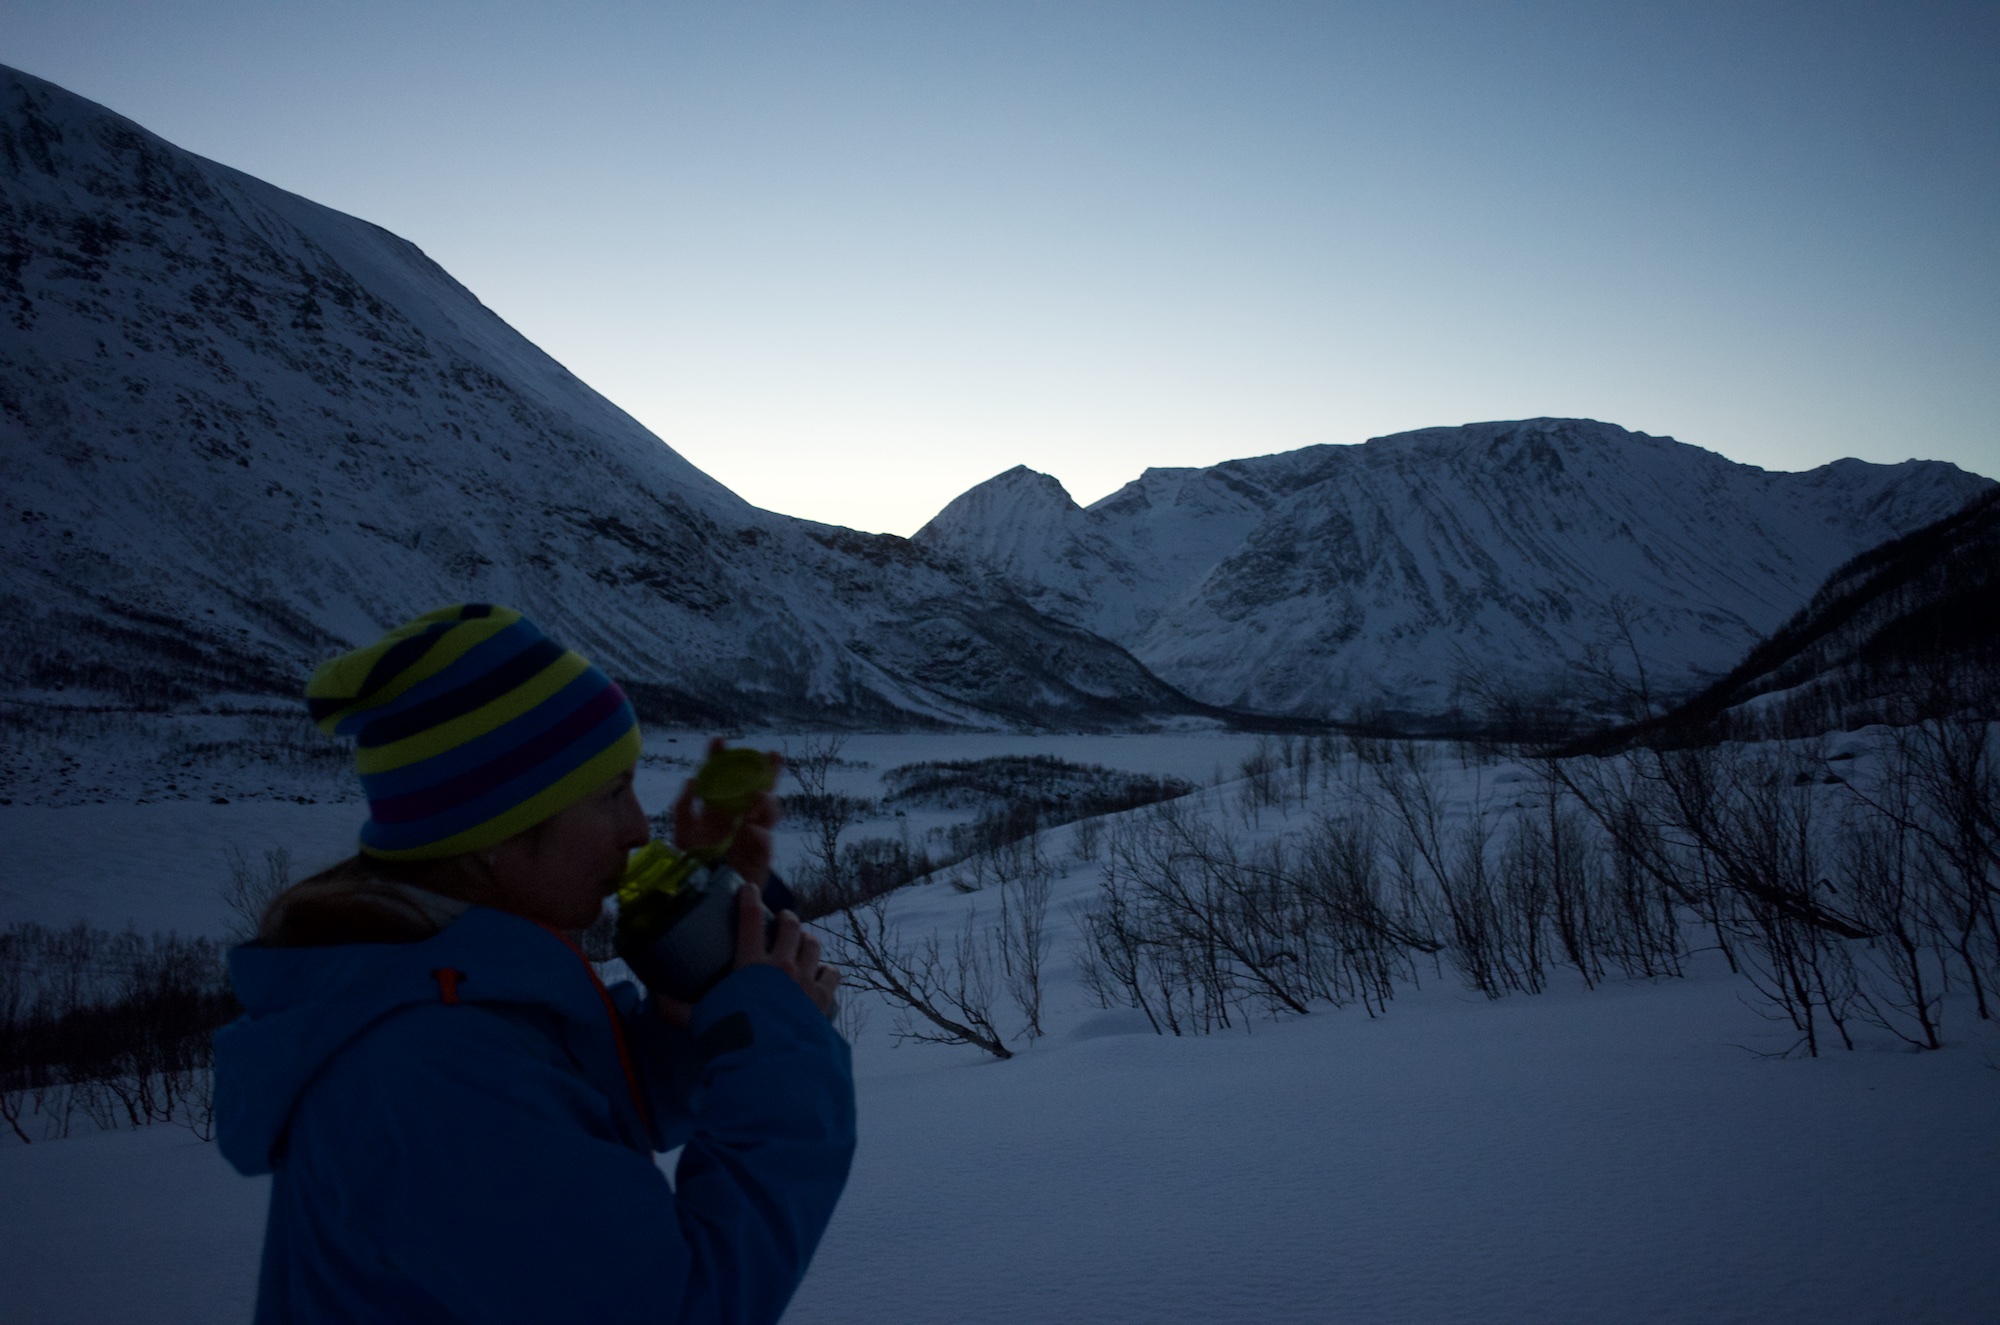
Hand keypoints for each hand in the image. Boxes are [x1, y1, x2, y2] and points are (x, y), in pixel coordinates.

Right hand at [651, 883, 842, 1027]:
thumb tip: (654, 999)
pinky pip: (832, 973)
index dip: (748, 899)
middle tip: (782, 920)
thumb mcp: (701, 1022)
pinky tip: (820, 974)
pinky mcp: (824, 998)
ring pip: (814, 946)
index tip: (749, 888)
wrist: (772, 1064)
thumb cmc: (733, 1041)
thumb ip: (677, 1009)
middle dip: (787, 918)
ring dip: (807, 941)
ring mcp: (806, 981)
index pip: (749, 920)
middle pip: (791, 926)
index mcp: (751, 965)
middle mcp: (782, 967)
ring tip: (802, 942)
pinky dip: (826, 971)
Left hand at [673, 738, 781, 887]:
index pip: (724, 777)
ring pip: (770, 813)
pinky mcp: (760, 858)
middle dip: (768, 770)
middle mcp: (741, 817)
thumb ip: (683, 808)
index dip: (722, 758)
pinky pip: (765, 844)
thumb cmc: (693, 864)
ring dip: (768, 802)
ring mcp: (753, 836)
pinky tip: (752, 831)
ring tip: (760, 795)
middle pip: (760, 788)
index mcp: (721, 808)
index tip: (719, 741)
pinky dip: (761, 836)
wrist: (702, 897)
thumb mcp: (682, 834)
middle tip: (772, 755)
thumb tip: (691, 780)